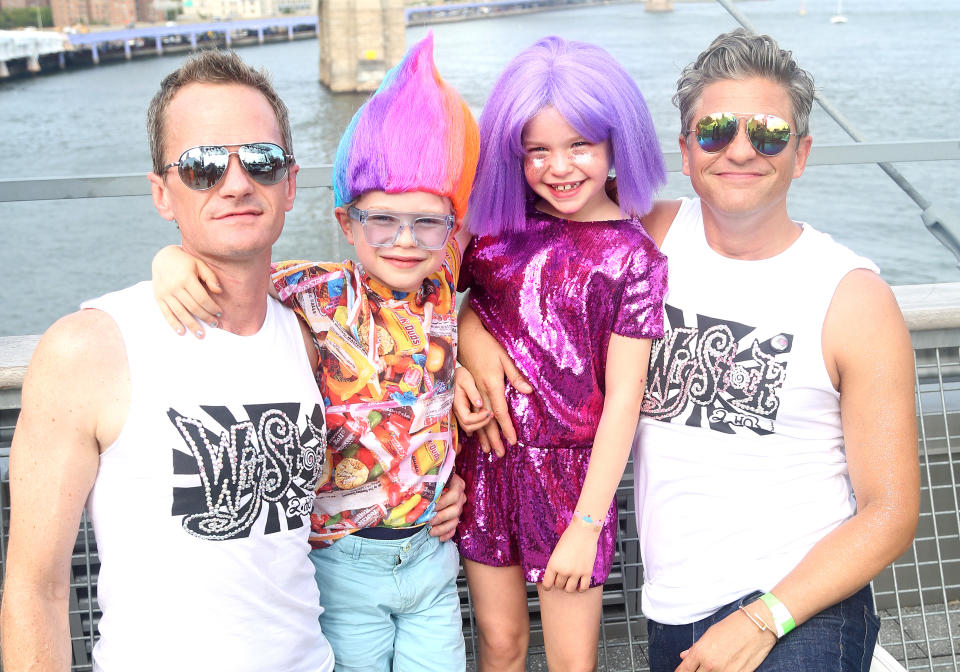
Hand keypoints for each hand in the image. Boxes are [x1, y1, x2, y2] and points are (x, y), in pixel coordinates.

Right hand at [152, 245, 222, 337]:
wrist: (163, 258)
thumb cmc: (186, 262)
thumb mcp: (200, 264)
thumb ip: (210, 277)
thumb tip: (219, 291)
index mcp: (186, 278)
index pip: (202, 298)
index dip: (212, 307)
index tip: (220, 313)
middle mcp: (174, 287)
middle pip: (193, 307)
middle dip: (205, 318)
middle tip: (214, 325)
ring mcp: (165, 293)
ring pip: (180, 313)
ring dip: (192, 325)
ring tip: (201, 335)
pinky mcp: (158, 298)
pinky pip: (166, 313)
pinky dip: (173, 324)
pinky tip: (182, 332)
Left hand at [427, 473, 466, 541]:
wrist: (438, 478)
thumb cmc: (433, 476)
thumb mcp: (432, 476)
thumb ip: (427, 483)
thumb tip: (415, 492)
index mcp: (457, 484)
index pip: (454, 495)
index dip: (443, 502)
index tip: (431, 507)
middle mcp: (461, 496)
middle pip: (455, 510)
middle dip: (441, 517)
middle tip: (429, 521)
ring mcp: (460, 507)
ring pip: (455, 520)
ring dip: (443, 528)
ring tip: (431, 532)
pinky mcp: (456, 516)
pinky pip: (455, 528)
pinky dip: (447, 534)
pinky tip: (439, 538)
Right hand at [453, 367, 492, 436]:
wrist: (453, 373)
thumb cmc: (460, 375)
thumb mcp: (466, 380)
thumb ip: (472, 392)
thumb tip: (479, 404)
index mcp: (457, 404)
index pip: (468, 419)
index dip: (480, 419)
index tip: (490, 412)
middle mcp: (456, 411)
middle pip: (468, 427)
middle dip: (481, 424)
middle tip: (491, 415)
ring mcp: (458, 413)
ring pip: (468, 427)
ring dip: (480, 425)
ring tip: (489, 417)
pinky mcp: (462, 412)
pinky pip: (468, 423)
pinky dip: (476, 425)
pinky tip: (483, 422)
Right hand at [458, 303, 532, 456]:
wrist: (465, 337)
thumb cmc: (487, 345)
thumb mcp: (504, 357)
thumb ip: (515, 376)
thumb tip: (528, 391)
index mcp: (492, 384)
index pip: (501, 411)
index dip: (507, 427)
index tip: (513, 441)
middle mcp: (480, 392)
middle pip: (488, 420)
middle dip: (495, 438)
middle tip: (501, 454)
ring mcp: (472, 392)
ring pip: (478, 419)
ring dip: (483, 436)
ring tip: (489, 451)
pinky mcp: (466, 390)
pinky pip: (470, 412)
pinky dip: (474, 425)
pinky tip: (475, 435)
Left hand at [541, 522, 598, 592]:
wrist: (583, 531)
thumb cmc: (569, 537)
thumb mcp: (556, 551)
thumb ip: (555, 564)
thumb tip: (555, 576)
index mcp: (553, 564)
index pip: (547, 584)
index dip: (547, 586)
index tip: (548, 586)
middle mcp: (564, 570)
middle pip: (558, 586)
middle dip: (559, 583)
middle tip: (561, 578)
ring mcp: (576, 572)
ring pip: (569, 589)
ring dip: (568, 587)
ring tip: (569, 581)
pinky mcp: (587, 572)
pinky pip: (583, 587)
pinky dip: (580, 588)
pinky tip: (579, 585)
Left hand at [675, 603, 776, 671]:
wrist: (758, 626)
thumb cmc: (734, 626)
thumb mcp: (710, 633)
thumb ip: (696, 648)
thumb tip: (684, 656)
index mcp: (701, 652)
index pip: (684, 669)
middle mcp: (711, 665)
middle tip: (698, 667)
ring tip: (712, 666)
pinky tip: (724, 667)